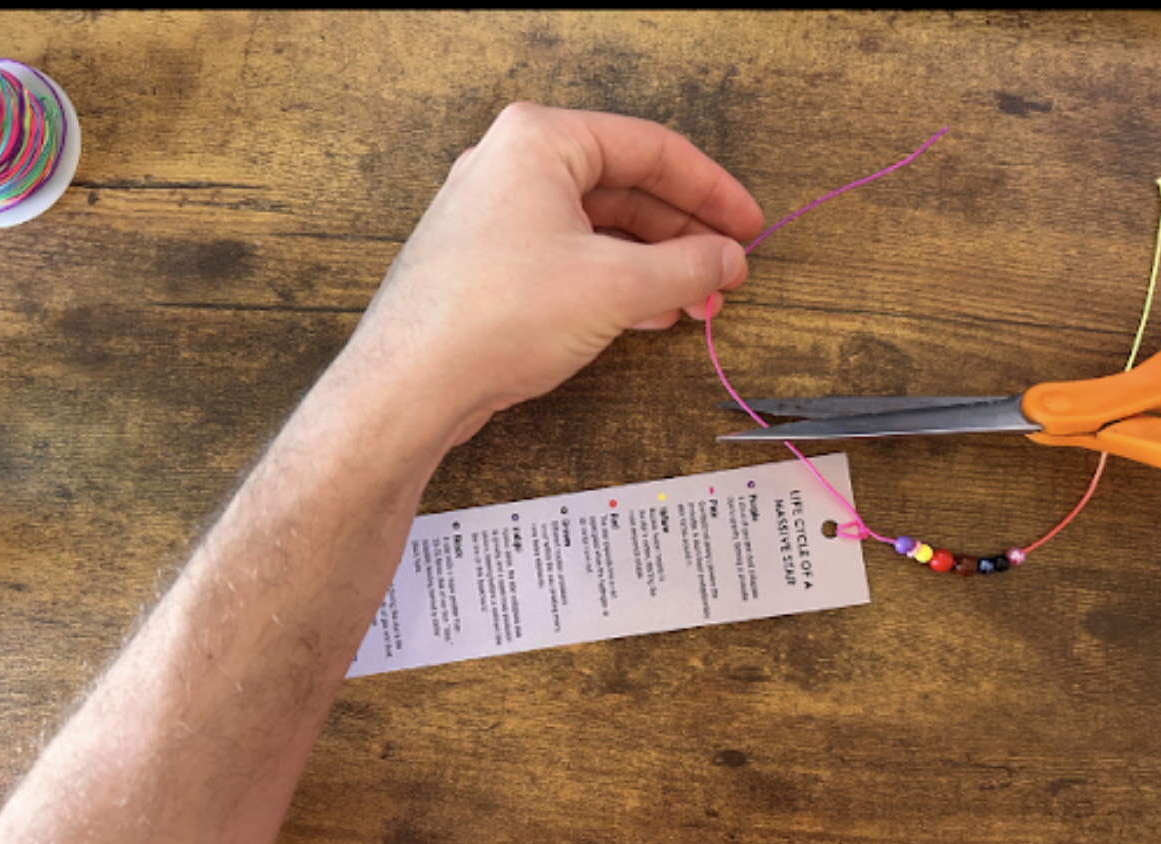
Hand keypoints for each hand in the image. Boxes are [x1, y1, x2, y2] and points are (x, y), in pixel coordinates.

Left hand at [336, 102, 764, 447]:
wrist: (412, 384)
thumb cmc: (494, 317)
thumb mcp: (619, 287)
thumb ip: (689, 267)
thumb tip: (727, 260)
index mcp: (540, 142)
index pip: (652, 149)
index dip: (713, 190)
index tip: (748, 225)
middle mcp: (513, 166)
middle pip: (627, 187)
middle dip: (685, 234)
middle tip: (728, 268)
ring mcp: (497, 213)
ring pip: (601, 225)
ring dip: (656, 263)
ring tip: (698, 301)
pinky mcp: (490, 260)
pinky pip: (572, 254)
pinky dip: (618, 279)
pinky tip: (651, 312)